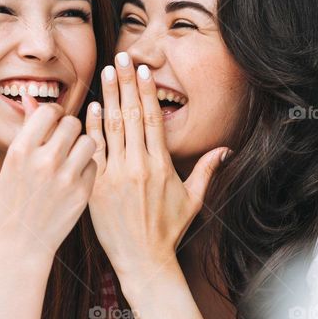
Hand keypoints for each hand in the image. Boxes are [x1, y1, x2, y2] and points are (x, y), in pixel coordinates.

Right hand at [0, 93, 97, 263]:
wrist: (19, 244)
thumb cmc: (13, 199)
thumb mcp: (12, 163)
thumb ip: (27, 130)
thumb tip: (31, 97)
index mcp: (21, 150)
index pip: (49, 111)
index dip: (54, 113)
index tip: (54, 122)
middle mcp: (44, 161)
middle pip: (73, 123)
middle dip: (69, 129)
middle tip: (63, 141)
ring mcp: (65, 178)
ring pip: (89, 141)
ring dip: (82, 145)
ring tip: (71, 157)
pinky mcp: (83, 193)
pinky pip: (94, 164)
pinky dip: (87, 167)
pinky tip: (75, 177)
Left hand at [85, 52, 227, 279]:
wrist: (143, 260)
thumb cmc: (168, 230)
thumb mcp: (193, 201)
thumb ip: (206, 171)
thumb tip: (225, 150)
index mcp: (162, 166)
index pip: (152, 119)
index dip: (146, 92)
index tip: (142, 70)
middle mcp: (139, 167)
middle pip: (131, 116)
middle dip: (125, 84)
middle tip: (120, 58)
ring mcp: (116, 176)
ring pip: (111, 129)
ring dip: (108, 98)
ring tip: (106, 73)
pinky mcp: (97, 187)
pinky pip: (94, 151)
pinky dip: (92, 128)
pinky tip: (91, 108)